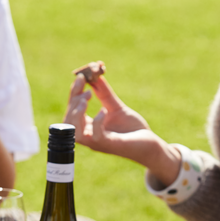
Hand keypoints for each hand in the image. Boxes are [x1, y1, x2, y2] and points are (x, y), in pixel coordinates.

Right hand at [63, 73, 182, 186]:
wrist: (150, 144)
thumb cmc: (133, 129)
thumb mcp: (116, 107)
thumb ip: (104, 94)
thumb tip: (94, 75)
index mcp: (88, 127)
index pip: (72, 110)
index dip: (74, 93)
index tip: (81, 77)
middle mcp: (89, 137)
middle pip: (69, 121)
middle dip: (74, 103)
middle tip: (86, 89)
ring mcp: (98, 143)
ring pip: (76, 132)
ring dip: (77, 114)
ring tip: (86, 99)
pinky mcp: (110, 145)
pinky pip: (96, 136)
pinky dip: (97, 122)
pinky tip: (103, 110)